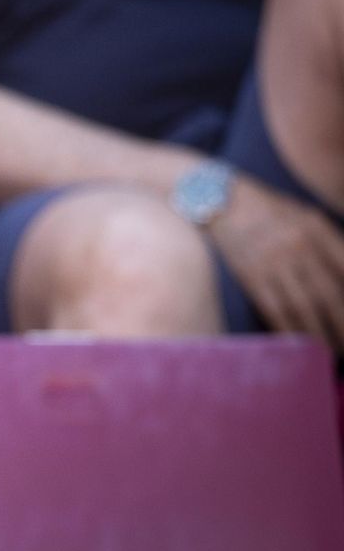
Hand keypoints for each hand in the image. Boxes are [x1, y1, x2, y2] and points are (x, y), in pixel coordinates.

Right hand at [208, 175, 343, 348]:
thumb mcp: (305, 215)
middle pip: (328, 294)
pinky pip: (273, 307)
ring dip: (319, 333)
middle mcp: (297, 246)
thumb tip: (343, 274)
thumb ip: (329, 242)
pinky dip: (288, 328)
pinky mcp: (250, 274)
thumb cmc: (267, 208)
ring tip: (331, 352)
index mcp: (316, 229)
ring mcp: (272, 262)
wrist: (220, 198)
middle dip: (342, 323)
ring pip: (302, 306)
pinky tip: (298, 343)